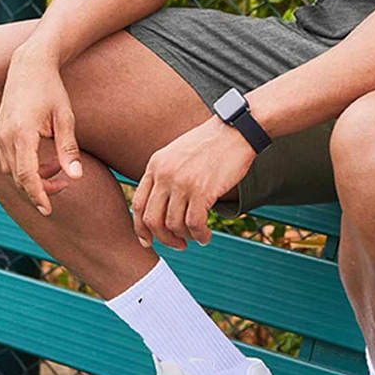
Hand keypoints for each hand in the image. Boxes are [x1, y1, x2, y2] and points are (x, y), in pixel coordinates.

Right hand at [0, 50, 82, 215]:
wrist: (29, 65)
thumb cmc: (52, 90)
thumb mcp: (66, 119)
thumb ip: (68, 149)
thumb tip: (76, 177)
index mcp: (22, 134)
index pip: (27, 176)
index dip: (37, 195)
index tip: (48, 210)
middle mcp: (5, 136)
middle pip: (17, 177)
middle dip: (38, 189)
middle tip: (63, 187)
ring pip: (11, 170)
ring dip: (31, 178)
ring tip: (56, 169)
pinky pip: (8, 159)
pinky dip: (24, 167)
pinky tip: (44, 160)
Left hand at [132, 115, 256, 250]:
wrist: (237, 130)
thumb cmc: (212, 143)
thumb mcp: (179, 153)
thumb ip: (166, 174)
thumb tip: (163, 205)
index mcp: (156, 164)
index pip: (138, 204)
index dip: (140, 228)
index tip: (148, 241)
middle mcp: (164, 174)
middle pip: (152, 220)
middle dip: (163, 238)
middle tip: (177, 244)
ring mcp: (182, 182)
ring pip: (173, 225)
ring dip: (184, 238)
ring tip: (197, 238)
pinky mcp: (202, 190)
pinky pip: (194, 224)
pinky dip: (199, 235)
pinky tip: (206, 236)